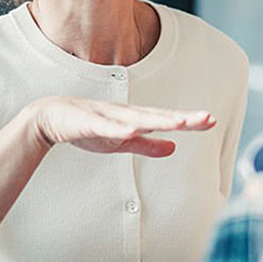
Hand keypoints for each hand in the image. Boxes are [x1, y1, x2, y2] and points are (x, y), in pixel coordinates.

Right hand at [29, 96, 216, 156]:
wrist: (50, 117)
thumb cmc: (89, 127)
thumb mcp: (122, 141)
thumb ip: (148, 145)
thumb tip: (174, 148)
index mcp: (136, 118)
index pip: (167, 119)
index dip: (189, 120)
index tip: (212, 120)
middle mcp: (127, 113)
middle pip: (159, 116)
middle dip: (183, 117)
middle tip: (207, 118)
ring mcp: (108, 115)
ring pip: (137, 118)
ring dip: (158, 120)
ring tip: (179, 123)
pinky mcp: (89, 122)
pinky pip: (105, 126)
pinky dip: (118, 127)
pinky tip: (131, 130)